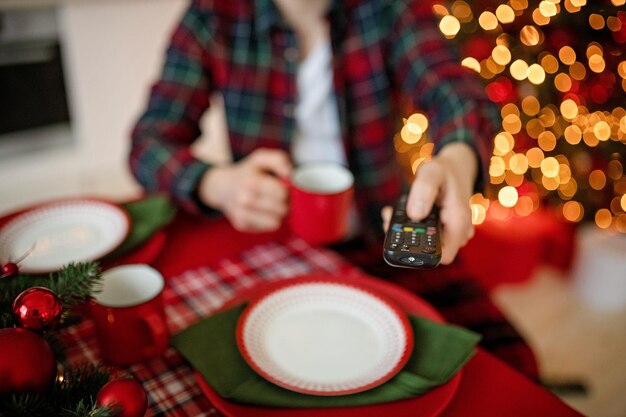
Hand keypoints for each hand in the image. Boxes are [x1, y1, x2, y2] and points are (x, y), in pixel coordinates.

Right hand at [198, 148, 291, 231]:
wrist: (222, 186)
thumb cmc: (247, 172)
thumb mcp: (260, 159)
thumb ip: (278, 160)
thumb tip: (290, 174)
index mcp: (251, 182)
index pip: (282, 194)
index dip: (287, 190)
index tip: (282, 187)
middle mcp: (244, 200)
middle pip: (281, 209)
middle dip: (284, 203)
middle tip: (278, 197)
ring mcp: (241, 214)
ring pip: (276, 222)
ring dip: (278, 214)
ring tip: (272, 204)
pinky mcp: (241, 225)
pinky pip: (267, 228)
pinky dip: (268, 220)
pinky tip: (263, 211)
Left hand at [382, 143, 477, 264]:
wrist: (455, 167)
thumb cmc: (445, 170)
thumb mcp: (432, 172)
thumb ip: (424, 191)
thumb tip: (415, 215)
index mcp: (458, 223)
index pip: (442, 256)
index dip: (421, 252)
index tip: (402, 235)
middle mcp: (457, 232)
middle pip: (429, 250)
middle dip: (407, 238)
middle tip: (390, 220)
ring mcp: (449, 232)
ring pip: (424, 243)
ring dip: (406, 230)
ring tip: (393, 213)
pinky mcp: (442, 229)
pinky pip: (423, 234)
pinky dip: (410, 224)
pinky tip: (399, 212)